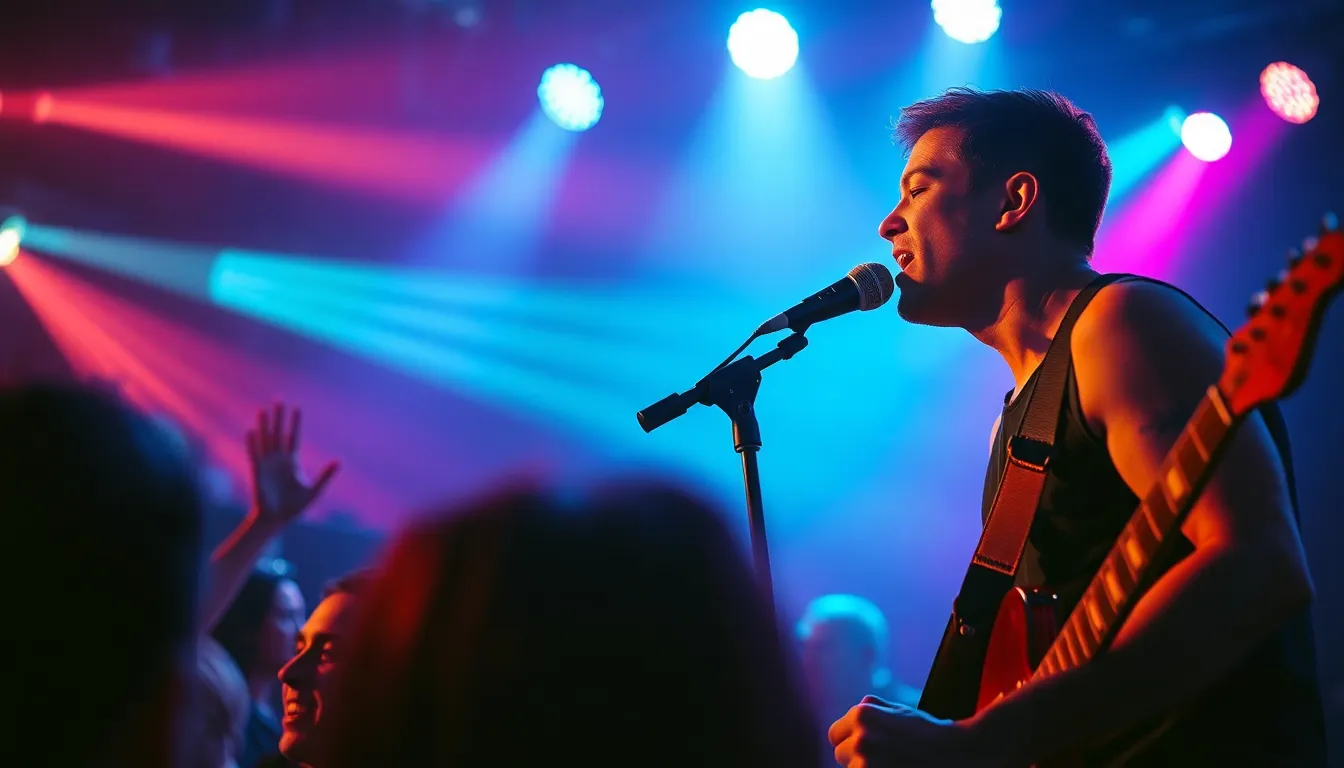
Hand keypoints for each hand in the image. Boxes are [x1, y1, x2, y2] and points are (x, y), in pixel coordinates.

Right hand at [245, 402, 337, 531]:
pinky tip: (252, 431)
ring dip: (264, 426)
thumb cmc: (295, 506)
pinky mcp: (258, 472)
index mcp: (293, 462)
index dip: (295, 423)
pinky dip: (253, 444)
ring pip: (266, 440)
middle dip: (279, 418)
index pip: (294, 437)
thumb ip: (326, 475)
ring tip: (263, 410)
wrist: (278, 519)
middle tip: (278, 401)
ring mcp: (268, 464)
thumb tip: (340, 461)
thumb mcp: (315, 490)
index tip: (297, 408)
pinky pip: (254, 455)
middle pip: (278, 433)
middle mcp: (279, 459)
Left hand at [828, 695, 1003, 767]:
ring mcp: (867, 762)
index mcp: (863, 715)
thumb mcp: (897, 710)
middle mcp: (861, 738)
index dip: (850, 741)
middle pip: (840, 755)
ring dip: (866, 767)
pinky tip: (894, 766)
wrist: (958, 753)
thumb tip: (848, 718)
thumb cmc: (928, 733)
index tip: (870, 746)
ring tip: (892, 761)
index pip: (835, 735)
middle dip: (856, 757)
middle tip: (886, 756)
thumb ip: (870, 709)